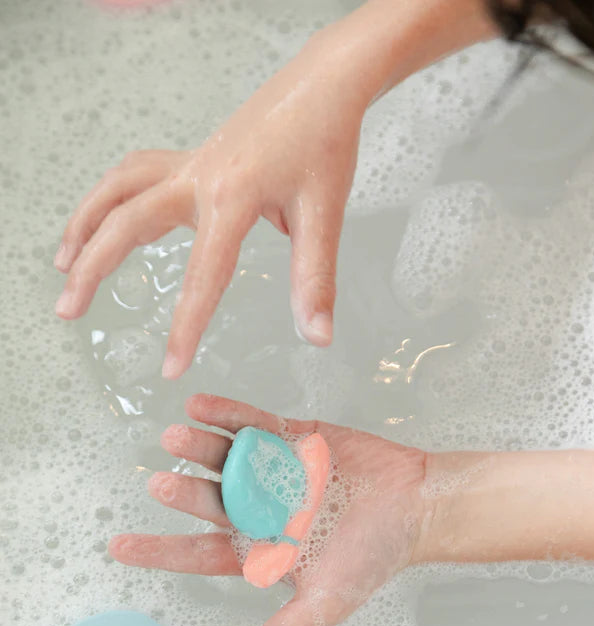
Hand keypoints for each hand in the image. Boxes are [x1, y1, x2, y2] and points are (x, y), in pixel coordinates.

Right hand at [54, 34, 366, 376]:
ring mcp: (190, 164)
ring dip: (85, 224)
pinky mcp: (191, 159)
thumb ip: (315, 279)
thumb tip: (318, 337)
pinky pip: (135, 175)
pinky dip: (109, 198)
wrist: (323, 84)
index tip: (170, 369)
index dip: (185, 326)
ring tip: (64, 265)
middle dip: (93, 267)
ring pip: (118, 190)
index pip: (203, 276)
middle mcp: (199, 177)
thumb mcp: (325, 214)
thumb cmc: (324, 144)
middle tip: (67, 310)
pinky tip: (104, 222)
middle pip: (127, 221)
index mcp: (232, 197)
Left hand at [109, 394, 426, 625]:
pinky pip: (255, 425)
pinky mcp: (293, 438)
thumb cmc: (375, 557)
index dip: (160, 550)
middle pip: (211, 501)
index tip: (118, 546)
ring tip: (176, 437)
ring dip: (200, 449)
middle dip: (185, 494)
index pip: (199, 553)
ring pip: (226, 460)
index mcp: (260, 550)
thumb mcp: (324, 605)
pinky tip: (201, 406)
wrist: (418, 507)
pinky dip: (229, 415)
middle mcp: (259, 510)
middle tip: (161, 484)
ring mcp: (273, 472)